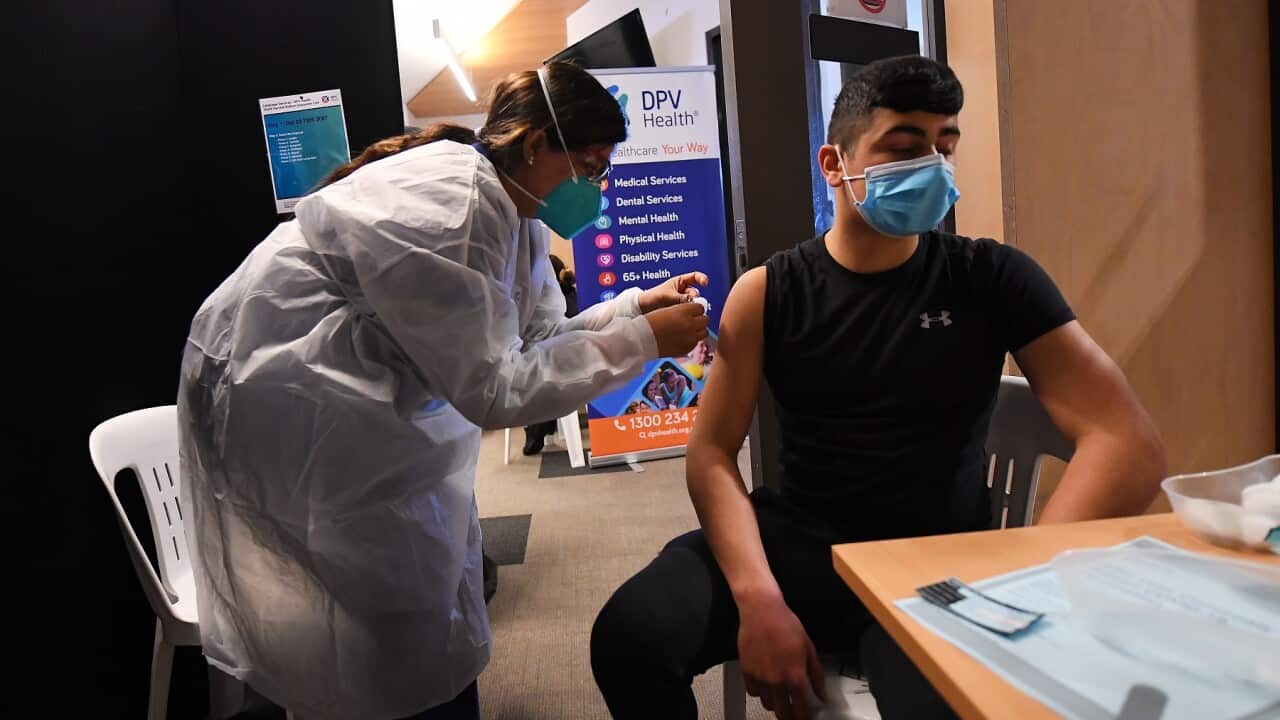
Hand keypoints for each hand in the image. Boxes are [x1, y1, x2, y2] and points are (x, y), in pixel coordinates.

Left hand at [638, 272, 709, 312]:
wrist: (643, 307)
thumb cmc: (652, 296)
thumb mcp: (668, 296)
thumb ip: (681, 298)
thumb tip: (693, 302)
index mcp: (680, 281)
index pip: (695, 277)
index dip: (702, 278)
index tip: (705, 283)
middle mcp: (682, 290)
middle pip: (695, 293)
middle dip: (695, 298)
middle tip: (691, 302)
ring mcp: (682, 300)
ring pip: (692, 303)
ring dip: (691, 306)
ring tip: (684, 309)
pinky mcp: (680, 309)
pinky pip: (688, 310)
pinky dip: (688, 312)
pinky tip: (686, 314)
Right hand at [644, 302, 709, 356]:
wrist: (641, 339)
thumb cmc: (650, 323)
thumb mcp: (667, 309)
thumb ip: (682, 310)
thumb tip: (693, 312)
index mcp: (684, 312)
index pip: (700, 308)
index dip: (696, 309)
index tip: (692, 311)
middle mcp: (690, 324)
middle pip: (706, 320)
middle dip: (700, 319)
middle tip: (692, 321)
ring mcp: (690, 338)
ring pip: (704, 332)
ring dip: (698, 330)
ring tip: (689, 330)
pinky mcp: (687, 349)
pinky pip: (696, 342)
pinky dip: (692, 340)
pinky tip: (683, 339)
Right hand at [737, 593, 825, 719]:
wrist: (762, 611)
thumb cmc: (786, 625)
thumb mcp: (809, 648)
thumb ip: (816, 675)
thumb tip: (822, 693)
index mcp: (795, 676)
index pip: (801, 708)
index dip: (804, 717)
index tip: (805, 718)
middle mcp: (777, 681)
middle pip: (783, 712)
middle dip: (789, 717)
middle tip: (792, 715)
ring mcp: (760, 677)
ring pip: (767, 704)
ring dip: (775, 704)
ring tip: (779, 698)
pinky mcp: (747, 671)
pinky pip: (753, 692)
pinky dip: (759, 692)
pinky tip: (765, 685)